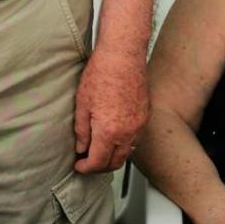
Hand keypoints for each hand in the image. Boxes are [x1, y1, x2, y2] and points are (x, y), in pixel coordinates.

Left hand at [73, 47, 149, 173]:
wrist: (123, 55)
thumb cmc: (102, 73)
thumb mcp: (82, 103)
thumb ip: (82, 130)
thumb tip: (81, 148)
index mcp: (109, 131)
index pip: (98, 162)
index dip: (86, 168)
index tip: (79, 166)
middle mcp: (128, 132)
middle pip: (115, 162)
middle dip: (100, 167)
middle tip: (87, 162)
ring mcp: (139, 125)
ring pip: (127, 152)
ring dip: (113, 157)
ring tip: (99, 151)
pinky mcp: (145, 116)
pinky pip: (135, 139)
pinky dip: (123, 144)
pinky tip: (113, 137)